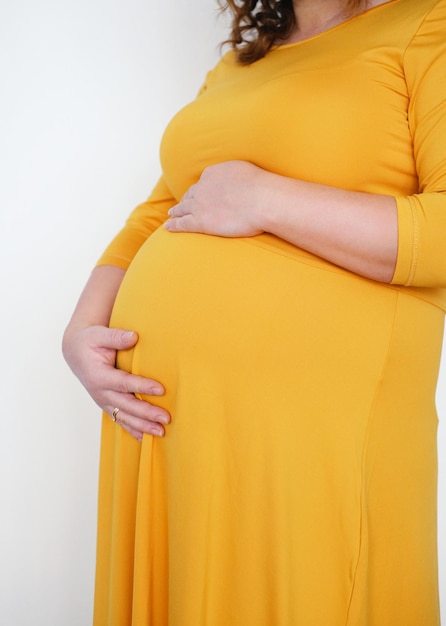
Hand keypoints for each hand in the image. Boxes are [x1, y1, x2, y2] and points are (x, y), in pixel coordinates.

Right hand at [62, 324, 169, 440]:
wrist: (76, 352)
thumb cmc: (90, 341)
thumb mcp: (99, 335)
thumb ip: (116, 337)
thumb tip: (134, 337)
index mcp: (99, 375)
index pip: (124, 383)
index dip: (142, 386)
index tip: (162, 390)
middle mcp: (100, 392)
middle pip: (126, 405)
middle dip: (147, 413)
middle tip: (166, 418)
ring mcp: (104, 401)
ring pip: (124, 417)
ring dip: (143, 426)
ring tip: (161, 432)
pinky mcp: (108, 405)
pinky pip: (120, 421)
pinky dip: (133, 430)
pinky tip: (146, 438)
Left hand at [164, 160, 267, 236]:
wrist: (263, 201)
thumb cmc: (262, 187)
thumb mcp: (247, 171)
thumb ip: (237, 175)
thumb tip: (239, 180)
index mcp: (213, 173)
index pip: (203, 182)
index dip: (200, 189)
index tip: (200, 194)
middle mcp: (203, 187)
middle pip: (190, 195)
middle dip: (185, 199)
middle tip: (181, 205)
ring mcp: (200, 205)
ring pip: (183, 209)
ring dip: (176, 212)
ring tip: (171, 215)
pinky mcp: (201, 222)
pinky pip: (182, 223)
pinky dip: (173, 225)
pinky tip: (168, 227)